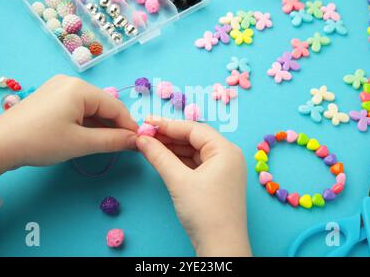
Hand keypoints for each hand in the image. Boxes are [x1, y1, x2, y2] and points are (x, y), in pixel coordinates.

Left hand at [0, 75, 137, 182]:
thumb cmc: (42, 141)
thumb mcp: (81, 143)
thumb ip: (113, 141)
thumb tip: (137, 141)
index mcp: (80, 88)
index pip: (115, 106)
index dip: (129, 125)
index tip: (140, 142)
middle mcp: (71, 82)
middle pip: (103, 104)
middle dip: (115, 125)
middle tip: (124, 145)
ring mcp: (58, 87)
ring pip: (90, 107)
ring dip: (101, 124)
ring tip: (108, 143)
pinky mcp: (50, 97)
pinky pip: (77, 107)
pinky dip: (87, 121)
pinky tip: (90, 135)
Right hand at [136, 117, 250, 256]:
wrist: (221, 246)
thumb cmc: (205, 212)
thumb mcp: (178, 181)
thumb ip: (159, 156)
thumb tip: (142, 139)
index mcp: (225, 150)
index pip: (194, 129)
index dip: (168, 125)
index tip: (146, 122)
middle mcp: (228, 155)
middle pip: (194, 138)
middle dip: (169, 136)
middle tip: (145, 133)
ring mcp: (224, 169)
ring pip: (194, 151)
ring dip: (172, 148)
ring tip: (149, 144)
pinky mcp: (217, 181)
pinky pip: (196, 163)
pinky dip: (179, 160)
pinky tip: (163, 158)